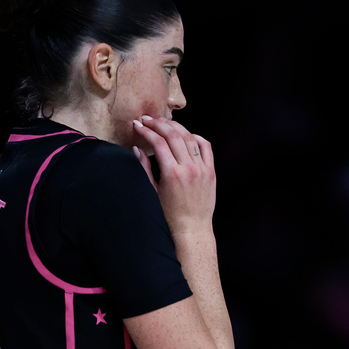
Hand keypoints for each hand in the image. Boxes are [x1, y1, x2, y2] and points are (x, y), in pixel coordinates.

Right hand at [131, 116, 215, 233]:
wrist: (192, 228)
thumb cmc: (170, 215)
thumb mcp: (152, 192)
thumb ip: (144, 168)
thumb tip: (137, 148)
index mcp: (172, 174)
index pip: (158, 142)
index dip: (146, 130)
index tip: (138, 125)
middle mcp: (189, 169)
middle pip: (173, 135)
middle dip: (158, 124)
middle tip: (148, 119)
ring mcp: (202, 169)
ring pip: (190, 137)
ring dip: (176, 127)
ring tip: (164, 123)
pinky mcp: (211, 172)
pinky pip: (206, 146)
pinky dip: (196, 137)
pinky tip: (186, 134)